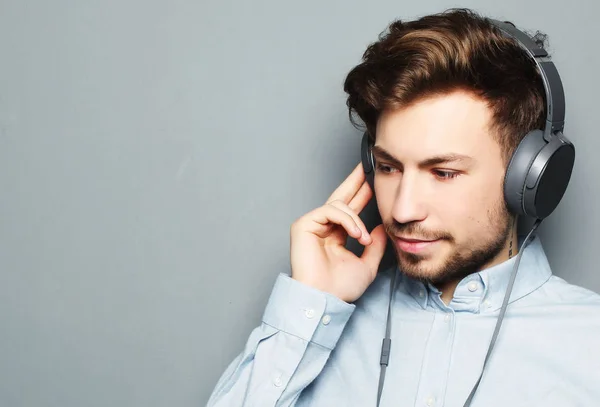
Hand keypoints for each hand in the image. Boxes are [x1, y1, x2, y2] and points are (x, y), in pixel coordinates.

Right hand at [290, 162, 387, 302]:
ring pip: (338, 204)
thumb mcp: (367, 264)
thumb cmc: (340, 287)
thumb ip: (375, 245)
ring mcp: (312, 224)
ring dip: (356, 219)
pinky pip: (329, 210)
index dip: (362, 194)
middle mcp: (323, 227)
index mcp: (335, 234)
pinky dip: (346, 220)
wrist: (325, 298)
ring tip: (363, 237)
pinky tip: (356, 234)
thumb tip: (381, 227)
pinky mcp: (303, 225)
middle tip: (368, 165)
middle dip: (355, 180)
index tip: (375, 183)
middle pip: (341, 196)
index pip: (350, 208)